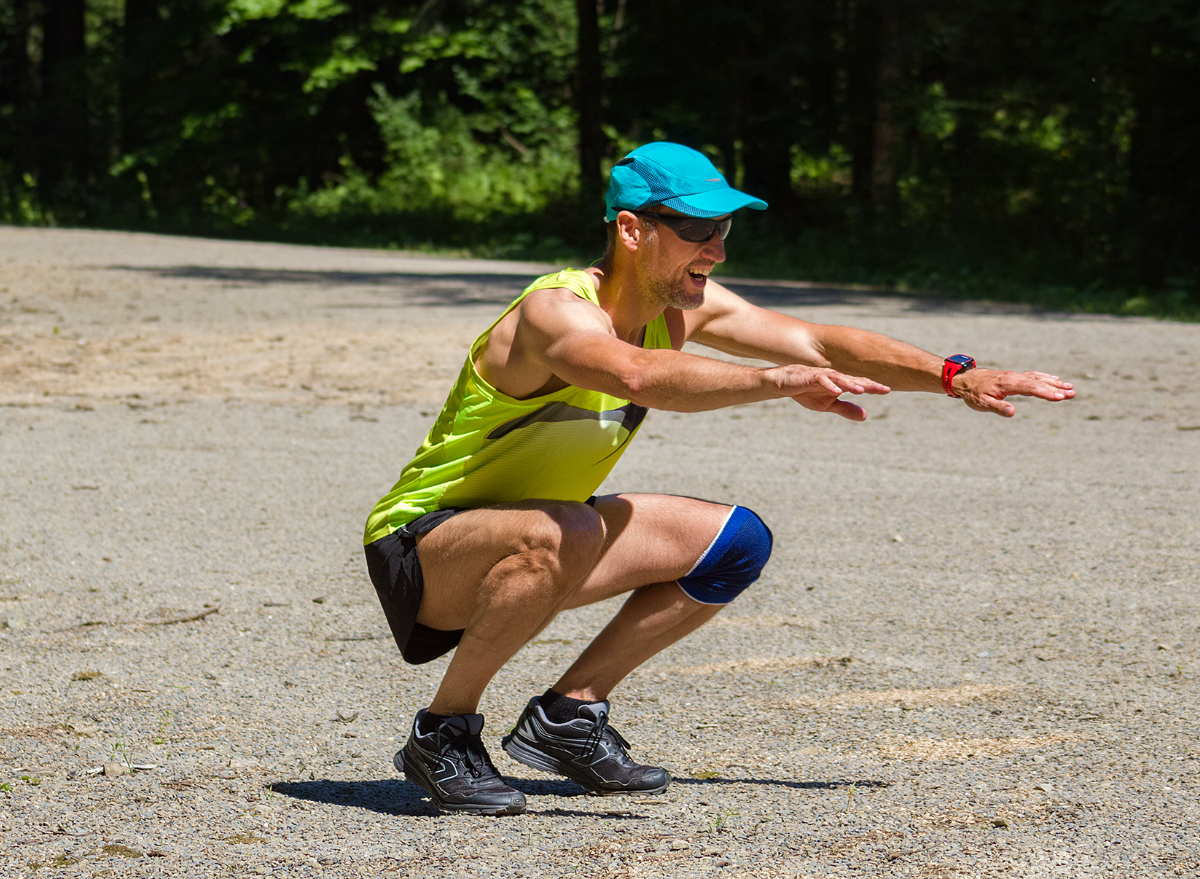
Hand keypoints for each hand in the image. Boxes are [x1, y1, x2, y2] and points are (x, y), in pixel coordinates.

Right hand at [771, 365, 890, 420]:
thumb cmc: (807, 392)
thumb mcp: (828, 405)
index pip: (860, 385)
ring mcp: (823, 376)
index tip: (887, 390)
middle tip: (882, 389)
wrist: (785, 384)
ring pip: (840, 379)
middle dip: (868, 385)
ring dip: (851, 384)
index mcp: (840, 384)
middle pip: (854, 380)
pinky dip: (829, 385)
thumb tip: (866, 416)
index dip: (873, 387)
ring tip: (862, 391)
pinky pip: (821, 380)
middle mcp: (835, 378)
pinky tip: (837, 390)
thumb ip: (846, 409)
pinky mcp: (811, 377)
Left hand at [954, 369, 1074, 416]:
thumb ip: (998, 408)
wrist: (964, 380)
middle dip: (1056, 388)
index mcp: (1008, 384)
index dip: (1046, 393)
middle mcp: (1014, 377)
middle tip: (1072, 393)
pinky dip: (1044, 377)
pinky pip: (1032, 376)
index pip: (1031, 388)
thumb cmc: (973, 394)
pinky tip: (1053, 379)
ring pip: (1037, 378)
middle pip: (1038, 382)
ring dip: (1053, 382)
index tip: (1060, 397)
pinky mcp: (1013, 377)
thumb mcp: (982, 404)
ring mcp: (1014, 376)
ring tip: (1069, 387)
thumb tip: (1012, 412)